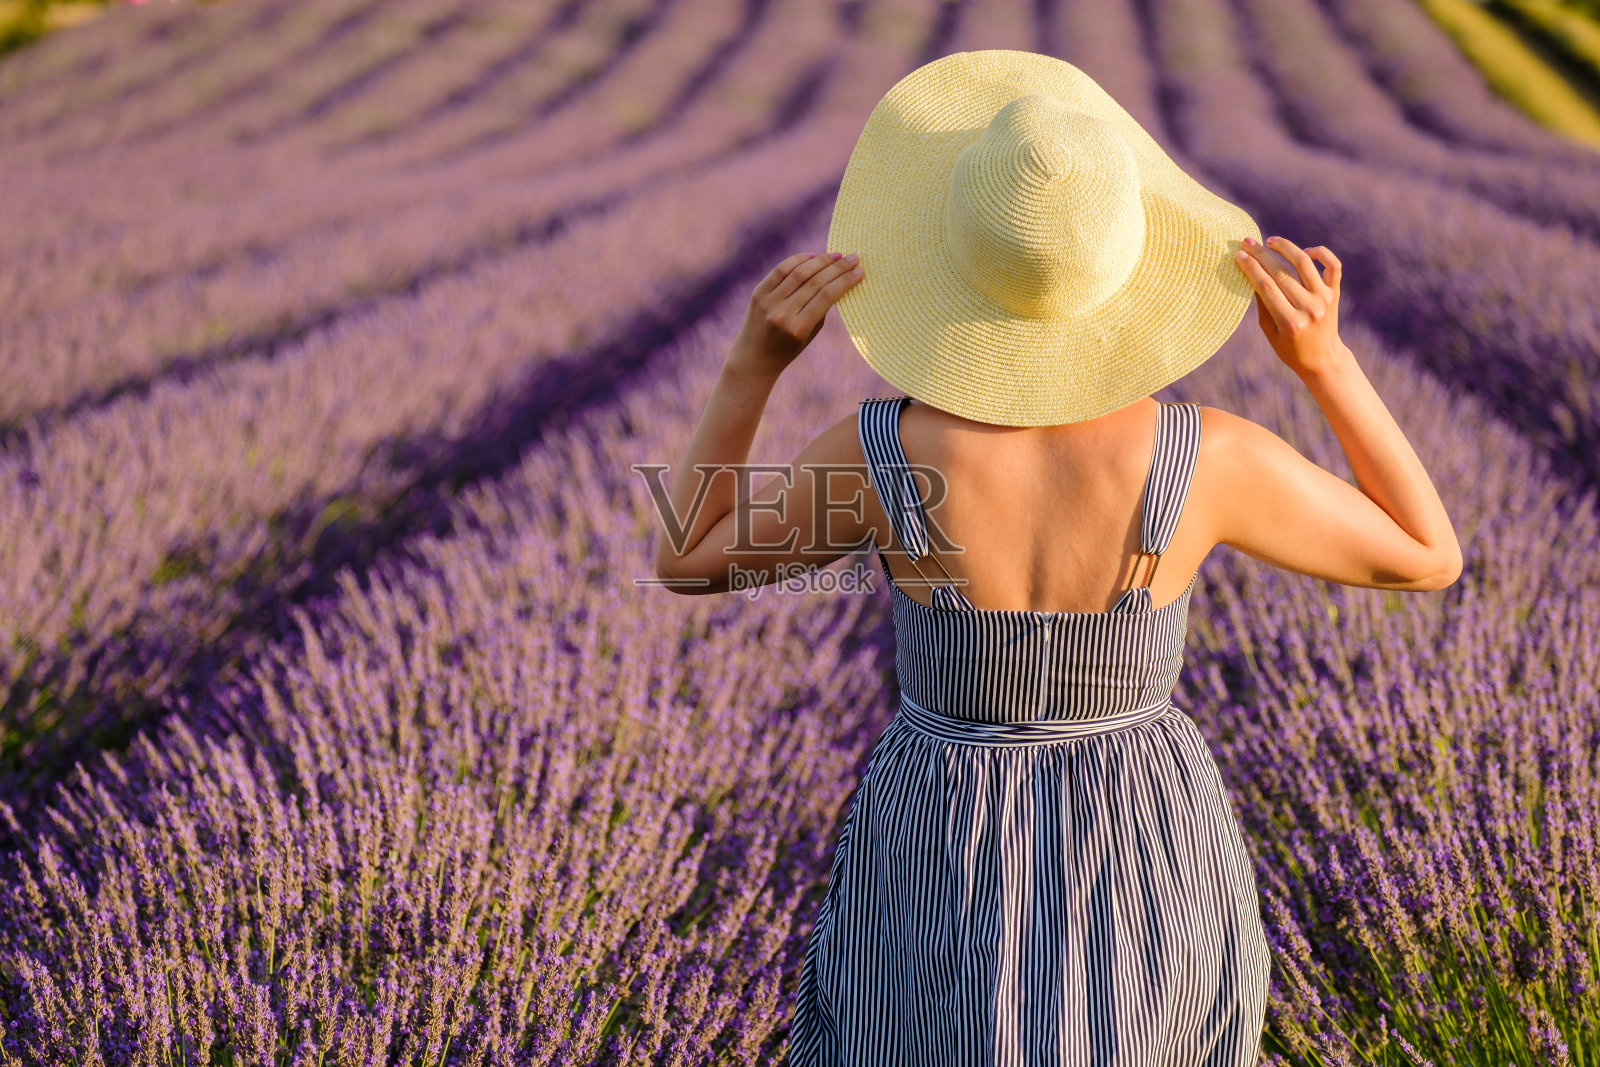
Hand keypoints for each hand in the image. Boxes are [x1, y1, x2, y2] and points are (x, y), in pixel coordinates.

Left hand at [729, 251, 862, 376]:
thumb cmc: (788, 349)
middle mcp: (783, 313)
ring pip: (799, 272)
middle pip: (815, 282)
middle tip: (853, 258)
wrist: (753, 358)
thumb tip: (836, 278)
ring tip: (836, 255)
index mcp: (798, 328)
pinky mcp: (758, 293)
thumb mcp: (810, 334)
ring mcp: (768, 301)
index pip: (827, 296)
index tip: (859, 271)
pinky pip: (781, 270)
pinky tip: (812, 256)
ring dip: (821, 261)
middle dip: (837, 267)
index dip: (845, 281)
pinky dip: (798, 260)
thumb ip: (821, 309)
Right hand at [1234, 236, 1343, 376]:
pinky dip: (1320, 253)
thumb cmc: (1290, 348)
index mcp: (1290, 322)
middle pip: (1280, 273)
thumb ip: (1262, 304)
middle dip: (1261, 254)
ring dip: (1286, 247)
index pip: (1266, 287)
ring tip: (1272, 241)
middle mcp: (1309, 308)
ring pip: (1304, 263)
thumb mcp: (1270, 332)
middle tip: (1248, 242)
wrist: (1323, 358)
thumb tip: (1252, 274)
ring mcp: (1324, 299)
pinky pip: (1332, 265)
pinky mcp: (1335, 293)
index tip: (1239, 255)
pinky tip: (1305, 252)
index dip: (1251, 268)